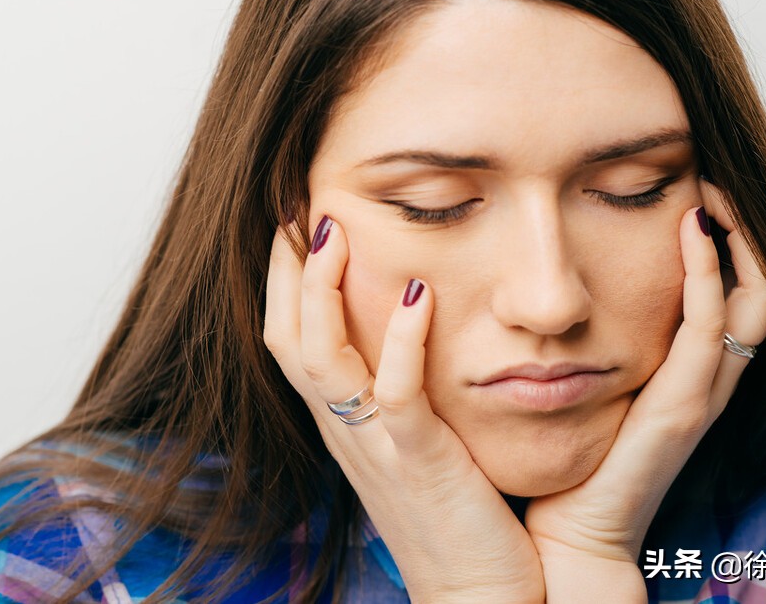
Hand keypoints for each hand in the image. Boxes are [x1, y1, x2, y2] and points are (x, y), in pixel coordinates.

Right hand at [263, 215, 544, 603]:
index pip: (289, 335)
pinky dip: (399, 340)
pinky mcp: (418, 462)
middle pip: (283, 336)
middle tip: (299, 201)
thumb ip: (401, 386)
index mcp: (341, 422)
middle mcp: (343, 429)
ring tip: (334, 229)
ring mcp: (374, 445)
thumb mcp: (414, 441)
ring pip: (318, 357)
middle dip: (286, 267)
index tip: (298, 215)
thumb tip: (410, 322)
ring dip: (322, 289)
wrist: (482, 595)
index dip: (284, 276)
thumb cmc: (459, 513)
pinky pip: (394, 394)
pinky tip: (415, 292)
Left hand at [524, 179, 765, 598]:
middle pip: (755, 290)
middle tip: (716, 177)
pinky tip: (691, 229)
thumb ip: (588, 343)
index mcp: (684, 375)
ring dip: (738, 240)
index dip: (727, 244)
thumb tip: (550, 288)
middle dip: (744, 231)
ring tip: (714, 187)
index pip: (729, 296)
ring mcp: (701, 394)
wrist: (567, 537)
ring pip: (750, 301)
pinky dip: (708, 275)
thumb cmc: (568, 462)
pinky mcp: (682, 407)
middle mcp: (705, 381)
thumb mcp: (587, 387)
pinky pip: (710, 329)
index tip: (695, 190)